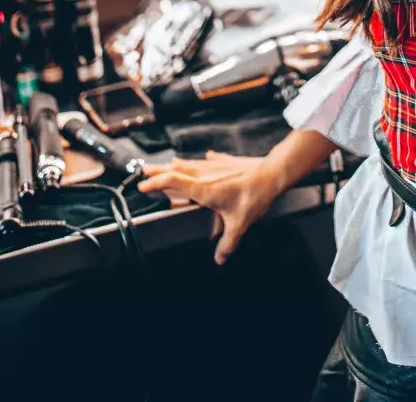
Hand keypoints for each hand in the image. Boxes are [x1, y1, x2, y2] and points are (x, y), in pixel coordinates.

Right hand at [139, 151, 280, 263]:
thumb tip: (220, 258)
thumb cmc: (254, 194)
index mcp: (204, 188)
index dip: (156, 183)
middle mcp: (206, 174)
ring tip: (166, 165)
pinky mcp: (226, 162)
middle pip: (176, 169)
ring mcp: (215, 165)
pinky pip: (209, 160)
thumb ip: (227, 243)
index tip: (143, 186)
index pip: (173, 181)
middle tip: (143, 171)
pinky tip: (205, 158)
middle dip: (158, 170)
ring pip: (190, 163)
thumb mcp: (239, 223)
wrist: (272, 172)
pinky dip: (202, 161)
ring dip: (176, 165)